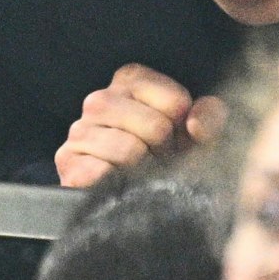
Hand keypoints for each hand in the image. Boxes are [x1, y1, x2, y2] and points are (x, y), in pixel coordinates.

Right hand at [55, 62, 226, 187]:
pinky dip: (117, 184)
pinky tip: (118, 183)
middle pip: (155, 126)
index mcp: (130, 82)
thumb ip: (210, 117)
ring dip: (142, 171)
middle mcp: (99, 101)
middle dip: (164, 150)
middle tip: (157, 159)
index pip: (176, 101)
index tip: (176, 138)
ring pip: (129, 151)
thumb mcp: (198, 134)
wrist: (134, 197)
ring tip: (139, 172)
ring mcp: (79, 131)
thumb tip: (195, 124)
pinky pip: (101, 173)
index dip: (184, 128)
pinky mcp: (68, 164)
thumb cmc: (168, 157)